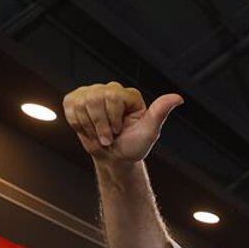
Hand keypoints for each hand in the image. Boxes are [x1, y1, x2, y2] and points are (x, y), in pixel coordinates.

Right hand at [63, 82, 182, 161]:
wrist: (114, 158)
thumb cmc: (134, 145)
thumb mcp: (149, 132)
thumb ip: (160, 113)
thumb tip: (179, 98)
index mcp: (129, 95)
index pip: (111, 97)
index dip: (112, 119)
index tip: (119, 131)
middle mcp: (110, 89)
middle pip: (94, 100)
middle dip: (100, 125)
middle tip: (108, 138)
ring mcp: (91, 93)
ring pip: (81, 104)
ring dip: (89, 127)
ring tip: (100, 135)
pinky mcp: (75, 100)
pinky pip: (70, 108)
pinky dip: (78, 124)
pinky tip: (88, 129)